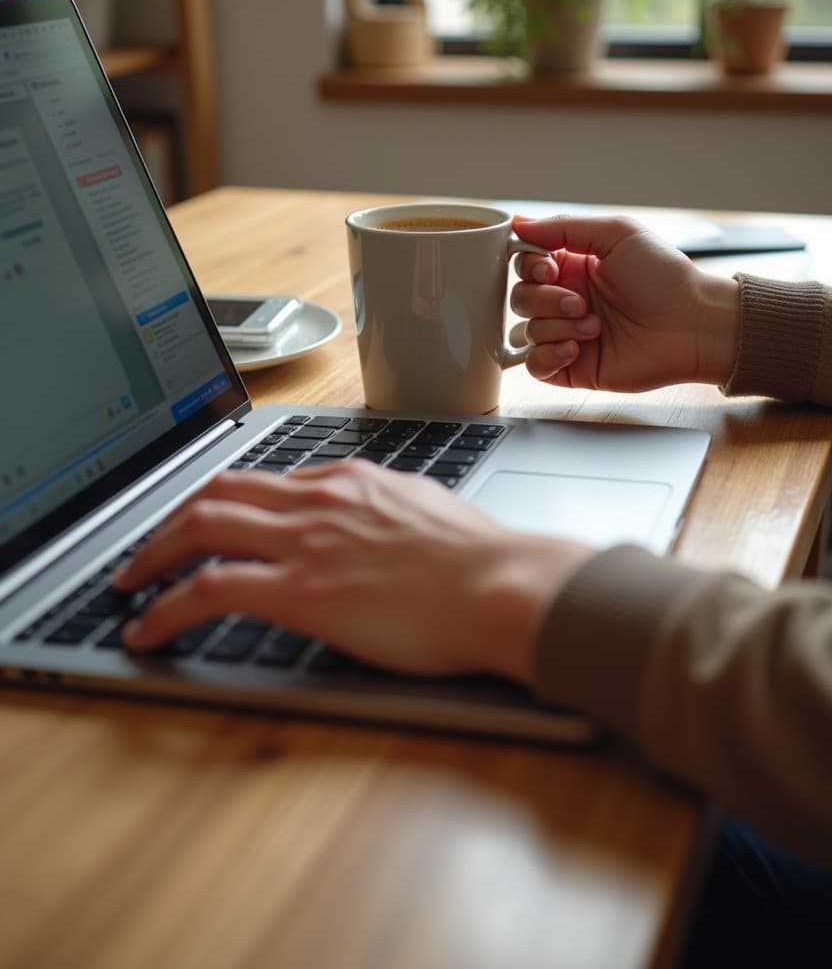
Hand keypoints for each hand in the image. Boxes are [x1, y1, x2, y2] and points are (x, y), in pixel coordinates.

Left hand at [113, 461, 594, 683]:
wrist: (503, 585)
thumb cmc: (482, 560)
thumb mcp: (427, 511)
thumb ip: (387, 509)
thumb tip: (374, 523)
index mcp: (349, 481)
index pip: (264, 481)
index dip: (222, 502)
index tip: (205, 522)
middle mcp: (317, 498)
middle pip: (217, 492)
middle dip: (170, 519)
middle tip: (145, 548)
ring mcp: (304, 541)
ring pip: (200, 528)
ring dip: (152, 554)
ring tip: (128, 582)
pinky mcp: (298, 589)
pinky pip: (209, 589)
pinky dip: (166, 607)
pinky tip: (148, 628)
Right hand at [511, 215, 739, 392]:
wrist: (693, 325)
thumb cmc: (665, 277)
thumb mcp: (617, 233)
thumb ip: (563, 226)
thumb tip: (518, 223)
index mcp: (574, 266)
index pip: (525, 264)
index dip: (529, 267)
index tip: (549, 268)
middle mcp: (567, 299)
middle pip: (520, 298)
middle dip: (545, 299)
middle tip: (581, 302)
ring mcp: (569, 334)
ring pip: (525, 331)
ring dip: (556, 326)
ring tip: (595, 326)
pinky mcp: (573, 367)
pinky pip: (534, 365)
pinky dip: (548, 355)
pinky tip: (576, 348)